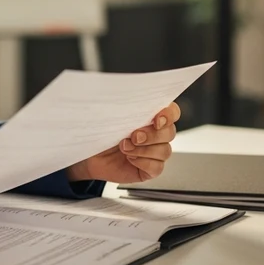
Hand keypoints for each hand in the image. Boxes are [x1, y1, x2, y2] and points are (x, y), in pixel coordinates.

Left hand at [66, 102, 180, 183]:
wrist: (91, 155)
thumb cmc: (103, 132)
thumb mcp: (111, 116)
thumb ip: (124, 107)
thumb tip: (126, 96)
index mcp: (152, 116)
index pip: (172, 112)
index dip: (169, 115)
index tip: (157, 119)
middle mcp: (157, 134)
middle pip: (170, 132)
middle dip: (152, 134)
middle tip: (134, 136)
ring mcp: (155, 152)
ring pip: (164, 151)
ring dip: (143, 150)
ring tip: (124, 147)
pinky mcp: (150, 169)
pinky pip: (157, 167)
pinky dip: (143, 162)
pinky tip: (130, 159)